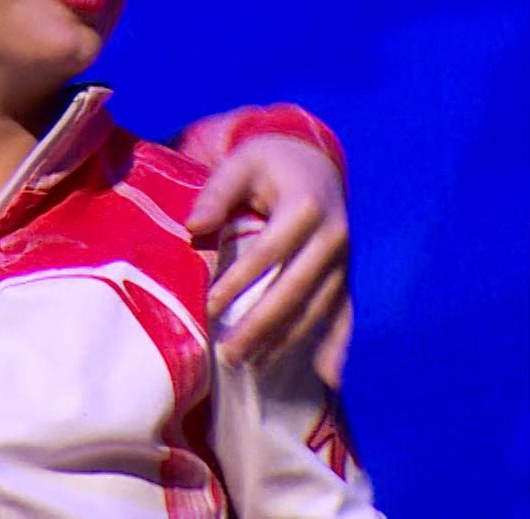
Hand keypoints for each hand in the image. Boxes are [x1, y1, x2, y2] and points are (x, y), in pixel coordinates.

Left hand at [186, 134, 350, 385]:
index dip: (239, 281)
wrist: (313, 161)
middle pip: (295, 289)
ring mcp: (345, 259)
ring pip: (318, 307)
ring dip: (287, 340)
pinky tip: (327, 379)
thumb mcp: (240, 164)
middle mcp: (334, 236)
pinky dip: (336, 346)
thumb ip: (216, 192)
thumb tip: (193, 226)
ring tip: (252, 365)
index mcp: (306, 205)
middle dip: (262, 324)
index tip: (209, 307)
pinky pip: (344, 314)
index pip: (269, 252)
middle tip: (228, 353)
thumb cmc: (268, 164)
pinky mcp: (347, 274)